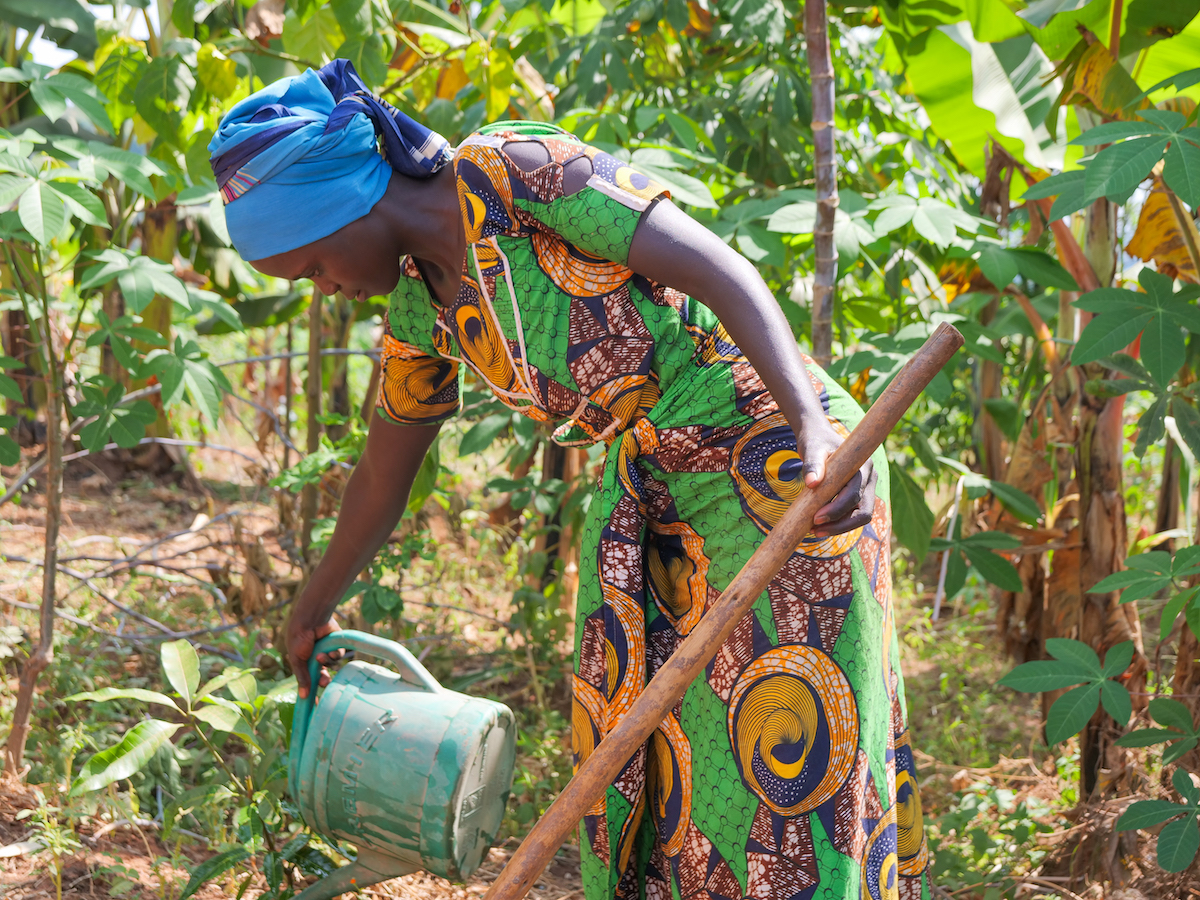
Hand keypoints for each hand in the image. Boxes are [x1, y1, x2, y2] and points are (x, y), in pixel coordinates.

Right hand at [287, 614, 342, 698]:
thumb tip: (303, 697)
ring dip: (326, 662)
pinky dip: (333, 654)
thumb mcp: (297, 660)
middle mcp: (316, 660)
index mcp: (304, 664)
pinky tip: (328, 650)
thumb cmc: (299, 639)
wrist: (310, 620)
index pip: (309, 682)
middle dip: (324, 680)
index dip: (313, 692)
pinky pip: (338, 656)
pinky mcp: (336, 646)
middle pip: (324, 676)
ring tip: (320, 656)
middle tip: (325, 680)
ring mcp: (327, 653)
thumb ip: (302, 677)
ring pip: (332, 666)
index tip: (316, 705)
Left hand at [796, 419, 877, 537]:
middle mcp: (869, 478)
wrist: (819, 437)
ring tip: (814, 531)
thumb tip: (812, 483)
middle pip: (864, 511)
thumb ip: (812, 464)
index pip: (855, 495)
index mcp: (863, 466)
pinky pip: (852, 514)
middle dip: (840, 524)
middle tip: (814, 530)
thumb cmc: (816, 441)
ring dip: (839, 527)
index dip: (836, 510)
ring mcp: (866, 488)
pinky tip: (818, 526)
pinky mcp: (858, 495)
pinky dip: (838, 523)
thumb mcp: (811, 448)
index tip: (815, 518)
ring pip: (860, 516)